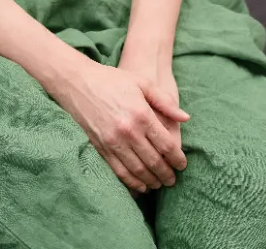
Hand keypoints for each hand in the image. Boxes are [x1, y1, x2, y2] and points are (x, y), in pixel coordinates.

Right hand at [52, 59, 188, 194]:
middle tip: (173, 180)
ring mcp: (113, 142)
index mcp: (141, 114)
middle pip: (154, 161)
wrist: (80, 83)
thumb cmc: (113, 81)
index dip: (177, 158)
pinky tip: (141, 185)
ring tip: (160, 184)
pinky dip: (133, 183)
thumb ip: (165, 101)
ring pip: (138, 170)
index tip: (182, 164)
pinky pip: (120, 172)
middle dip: (167, 174)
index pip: (166, 144)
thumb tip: (186, 118)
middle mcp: (128, 131)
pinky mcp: (101, 148)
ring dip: (152, 181)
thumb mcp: (142, 83)